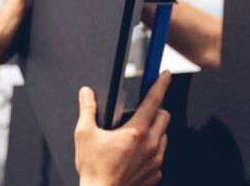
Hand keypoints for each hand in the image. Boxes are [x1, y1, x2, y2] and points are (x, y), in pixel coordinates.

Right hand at [75, 71, 171, 185]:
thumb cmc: (93, 170)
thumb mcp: (84, 135)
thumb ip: (87, 109)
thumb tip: (86, 93)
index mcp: (136, 131)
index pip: (154, 99)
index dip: (161, 83)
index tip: (165, 74)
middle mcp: (151, 145)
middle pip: (164, 116)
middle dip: (156, 109)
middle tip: (142, 111)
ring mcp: (155, 161)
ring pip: (164, 136)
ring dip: (155, 131)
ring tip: (136, 135)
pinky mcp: (155, 174)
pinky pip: (160, 156)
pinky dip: (152, 151)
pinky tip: (136, 154)